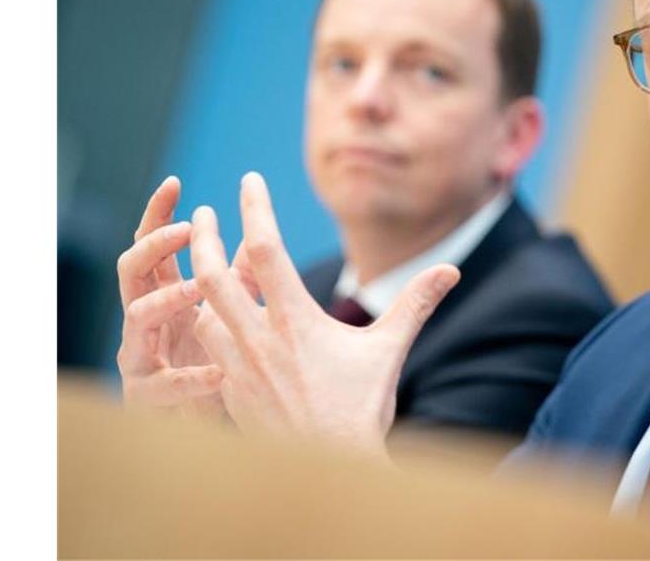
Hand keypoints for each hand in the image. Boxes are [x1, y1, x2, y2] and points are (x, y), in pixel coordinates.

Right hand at [116, 176, 223, 413]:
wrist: (209, 430)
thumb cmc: (218, 364)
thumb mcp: (233, 314)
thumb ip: (243, 278)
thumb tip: (260, 235)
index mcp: (165, 295)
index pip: (154, 246)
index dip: (158, 214)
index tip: (175, 182)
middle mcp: (146, 321)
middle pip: (132, 269)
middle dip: (155, 244)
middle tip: (190, 229)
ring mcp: (140, 356)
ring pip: (135, 317)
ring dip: (167, 298)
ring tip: (197, 290)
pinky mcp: (145, 396)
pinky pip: (158, 383)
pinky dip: (189, 377)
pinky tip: (218, 372)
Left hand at [190, 172, 459, 455]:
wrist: (334, 470)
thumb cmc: (363, 409)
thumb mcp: (390, 350)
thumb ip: (416, 304)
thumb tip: (451, 270)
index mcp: (295, 321)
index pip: (265, 250)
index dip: (256, 209)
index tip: (249, 180)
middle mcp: (258, 340)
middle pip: (214, 274)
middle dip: (203, 236)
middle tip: (199, 212)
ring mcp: (238, 368)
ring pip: (201, 311)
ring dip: (198, 281)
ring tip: (202, 260)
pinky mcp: (230, 393)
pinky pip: (205, 349)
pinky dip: (204, 323)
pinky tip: (210, 316)